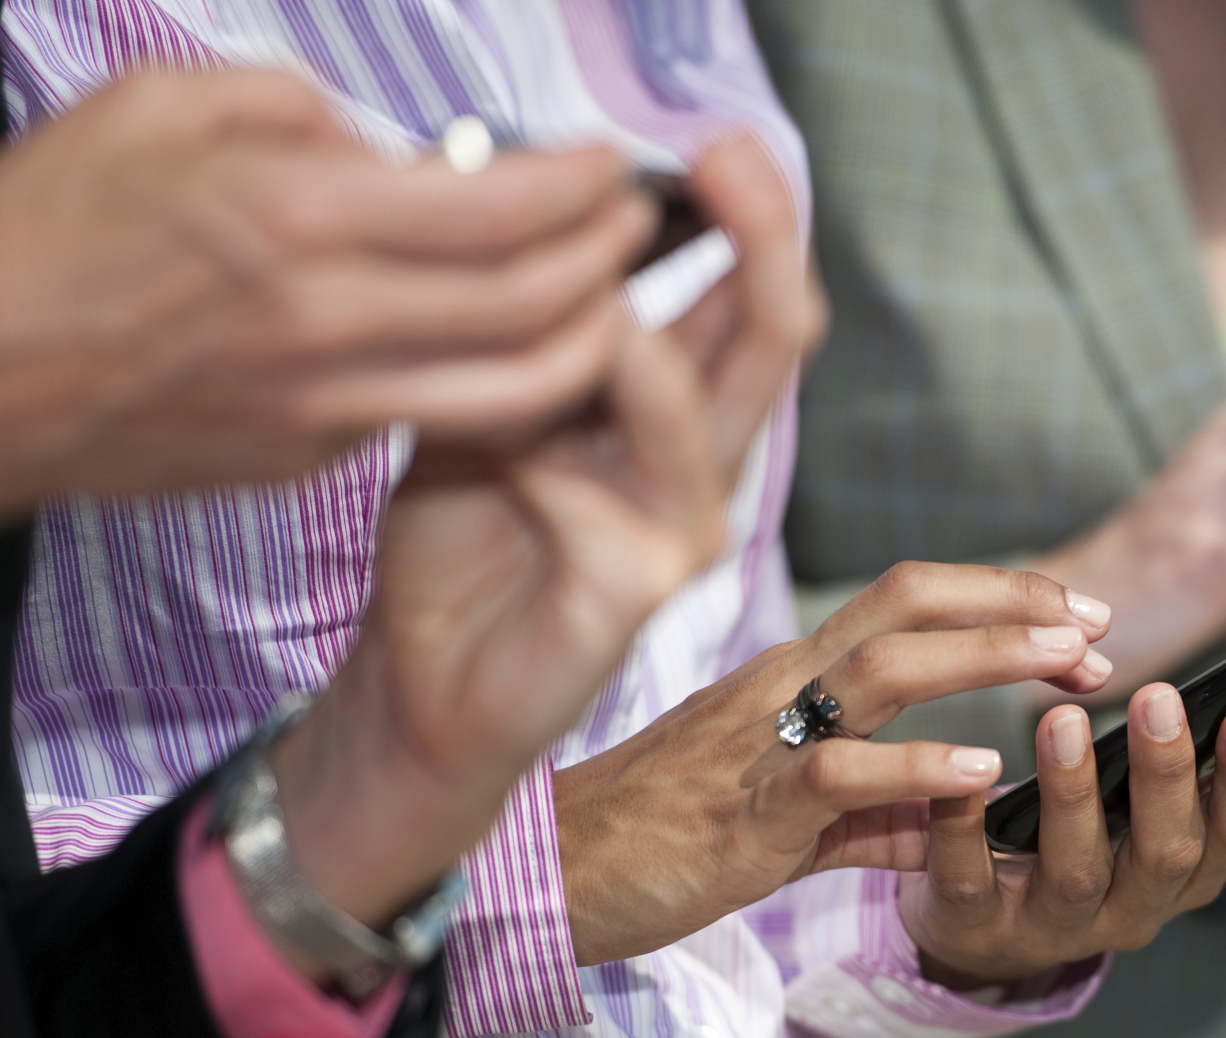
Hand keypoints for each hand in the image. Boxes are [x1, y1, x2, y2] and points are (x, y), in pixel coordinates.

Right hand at [0, 68, 654, 509]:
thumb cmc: (48, 232)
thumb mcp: (160, 109)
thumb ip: (295, 111)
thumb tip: (388, 147)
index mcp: (295, 216)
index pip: (498, 206)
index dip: (580, 185)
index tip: (609, 167)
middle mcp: (329, 319)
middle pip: (534, 304)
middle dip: (611, 262)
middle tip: (635, 228)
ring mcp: (327, 402)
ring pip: (514, 390)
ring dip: (589, 345)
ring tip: (613, 302)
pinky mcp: (314, 455)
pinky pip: (438, 417)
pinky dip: (501, 385)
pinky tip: (516, 347)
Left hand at [267, 132, 808, 955]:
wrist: (423, 675)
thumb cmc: (461, 536)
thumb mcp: (489, 393)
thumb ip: (530, 323)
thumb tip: (548, 211)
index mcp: (677, 409)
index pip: (745, 297)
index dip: (745, 216)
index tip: (708, 144)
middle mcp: (702, 462)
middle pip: (772, 336)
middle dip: (760, 237)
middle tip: (729, 156)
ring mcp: (684, 530)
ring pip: (713, 409)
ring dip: (644, 340)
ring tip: (587, 294)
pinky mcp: (640, 590)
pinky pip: (624, 499)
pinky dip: (560, 454)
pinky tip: (510, 452)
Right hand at [553, 562, 1120, 965]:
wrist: (550, 880)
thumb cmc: (660, 839)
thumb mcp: (786, 819)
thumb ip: (872, 817)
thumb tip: (947, 825)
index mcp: (793, 679)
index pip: (905, 602)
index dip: (998, 598)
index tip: (1078, 618)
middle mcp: (781, 687)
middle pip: (907, 603)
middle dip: (1014, 605)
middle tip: (1101, 629)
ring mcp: (761, 742)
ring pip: (884, 668)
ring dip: (987, 657)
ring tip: (1070, 665)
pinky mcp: (744, 813)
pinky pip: (838, 775)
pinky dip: (916, 767)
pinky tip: (983, 770)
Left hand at [905, 690, 1225, 987]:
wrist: (992, 929)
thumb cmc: (1096, 846)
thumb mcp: (1173, 821)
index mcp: (1190, 874)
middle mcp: (1134, 908)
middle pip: (1165, 852)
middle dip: (1166, 777)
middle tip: (1160, 696)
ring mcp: (1056, 924)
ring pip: (1076, 868)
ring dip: (1072, 794)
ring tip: (1062, 720)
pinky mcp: (979, 924)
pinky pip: (972, 881)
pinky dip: (964, 831)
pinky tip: (963, 781)